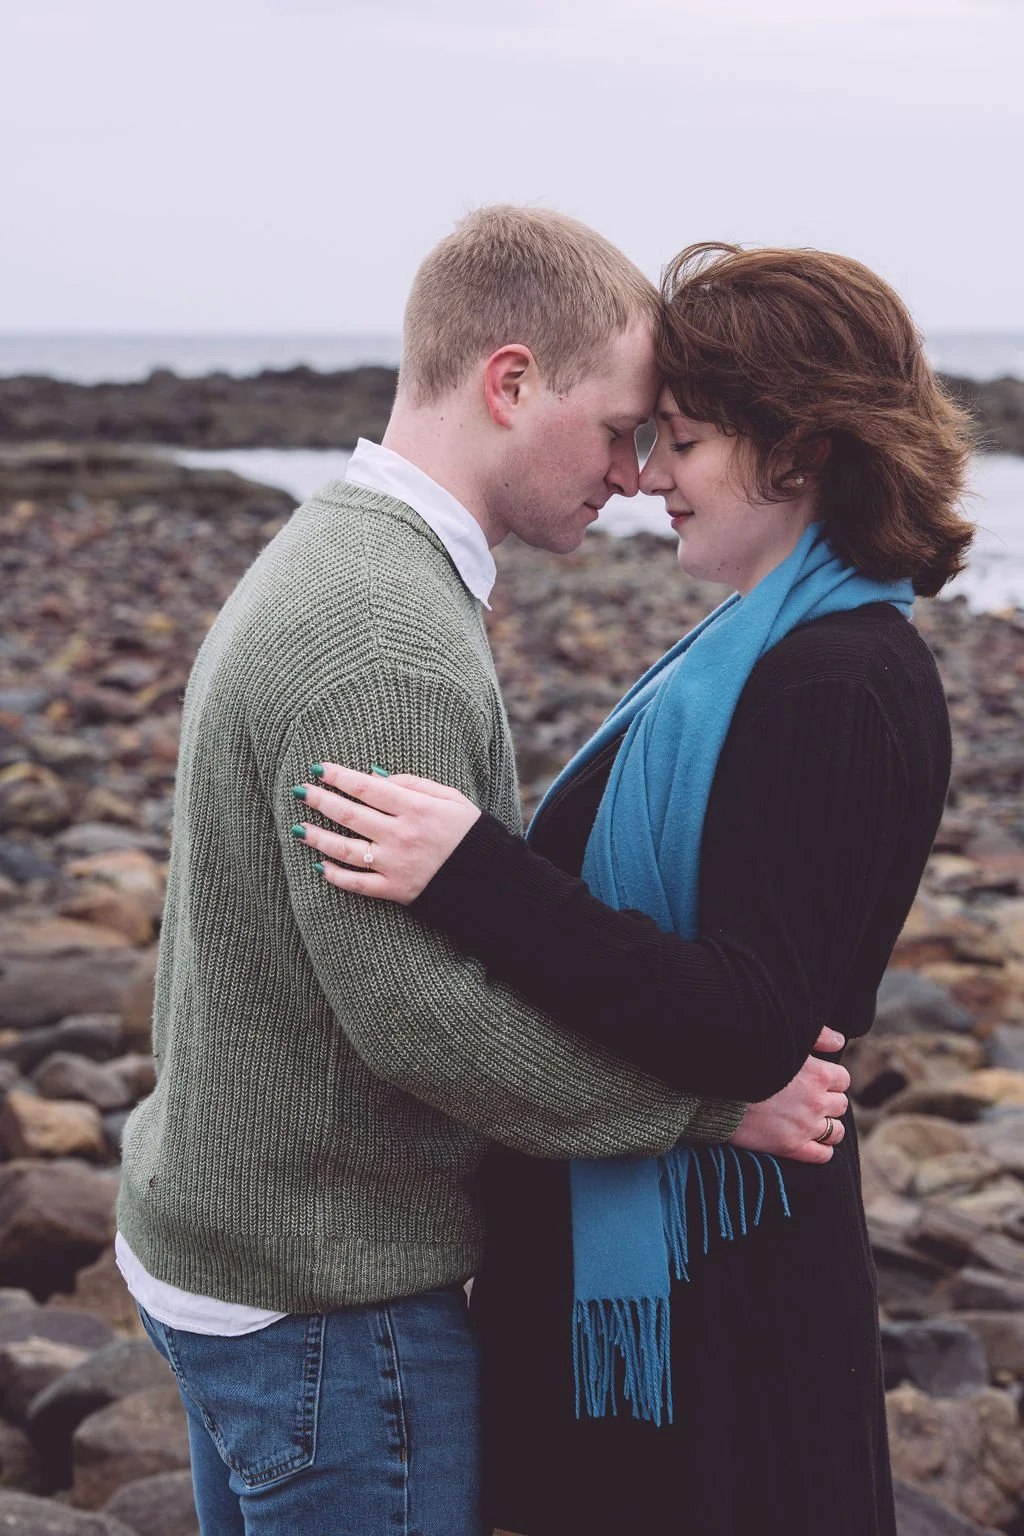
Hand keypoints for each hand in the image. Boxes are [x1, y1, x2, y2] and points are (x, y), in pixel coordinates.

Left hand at [291, 763, 481, 903]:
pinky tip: (320, 867)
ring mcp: (396, 864)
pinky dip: (337, 877)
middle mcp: (401, 835)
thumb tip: (374, 775)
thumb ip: (413, 784)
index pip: (366, 787)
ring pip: (346, 850)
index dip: (339, 777)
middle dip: (320, 801)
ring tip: (297, 828)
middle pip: (350, 815)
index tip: (318, 769)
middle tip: (300, 791)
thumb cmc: (468, 832)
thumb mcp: (449, 797)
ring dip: (318, 838)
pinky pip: (359, 884)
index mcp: (415, 807)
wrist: (490, 878)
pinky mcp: (396, 890)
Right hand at [729, 1028, 850, 1164]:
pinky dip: (820, 1149)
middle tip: (806, 1098)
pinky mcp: (791, 1146)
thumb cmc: (745, 1059)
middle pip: (840, 1104)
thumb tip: (839, 1041)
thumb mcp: (782, 1039)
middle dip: (827, 1101)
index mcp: (819, 1074)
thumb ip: (816, 1036)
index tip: (814, 1079)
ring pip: (837, 1131)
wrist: (715, 1089)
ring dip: (827, 1126)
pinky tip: (807, 1141)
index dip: (829, 1079)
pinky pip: (823, 1155)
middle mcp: (817, 1101)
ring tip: (807, 1120)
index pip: (842, 1079)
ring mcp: (806, 1126)